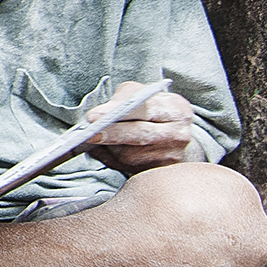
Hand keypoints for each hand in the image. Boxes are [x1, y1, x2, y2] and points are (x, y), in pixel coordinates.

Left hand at [84, 82, 201, 171]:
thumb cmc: (152, 109)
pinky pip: (127, 168)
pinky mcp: (158, 173)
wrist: (175, 135)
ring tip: (89, 139)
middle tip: (89, 133)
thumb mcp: (142, 94)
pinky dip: (110, 158)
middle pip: (140, 136)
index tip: (93, 116)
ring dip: (108, 148)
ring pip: (131, 156)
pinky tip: (99, 149)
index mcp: (176, 111)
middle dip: (112, 134)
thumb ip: (123, 98)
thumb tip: (99, 115)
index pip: (145, 110)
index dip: (118, 111)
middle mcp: (177, 136)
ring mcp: (169, 158)